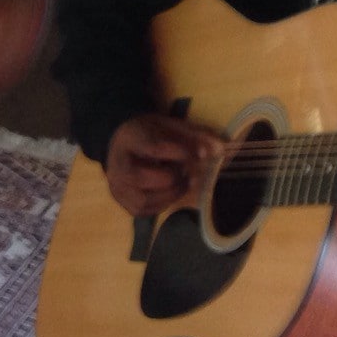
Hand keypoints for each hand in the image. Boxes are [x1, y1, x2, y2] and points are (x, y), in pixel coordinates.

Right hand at [105, 113, 221, 217]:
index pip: (154, 148)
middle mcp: (116, 163)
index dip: (181, 153)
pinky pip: (143, 210)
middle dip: (172, 178)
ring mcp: (116, 185)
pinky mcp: (121, 201)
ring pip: (143, 199)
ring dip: (170, 194)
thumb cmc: (150, 134)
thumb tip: (219, 149)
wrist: (121, 143)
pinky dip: (162, 204)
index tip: (199, 155)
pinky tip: (170, 192)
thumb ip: (194, 136)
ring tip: (181, 183)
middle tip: (186, 172)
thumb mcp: (170, 126)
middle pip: (142, 177)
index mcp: (129, 138)